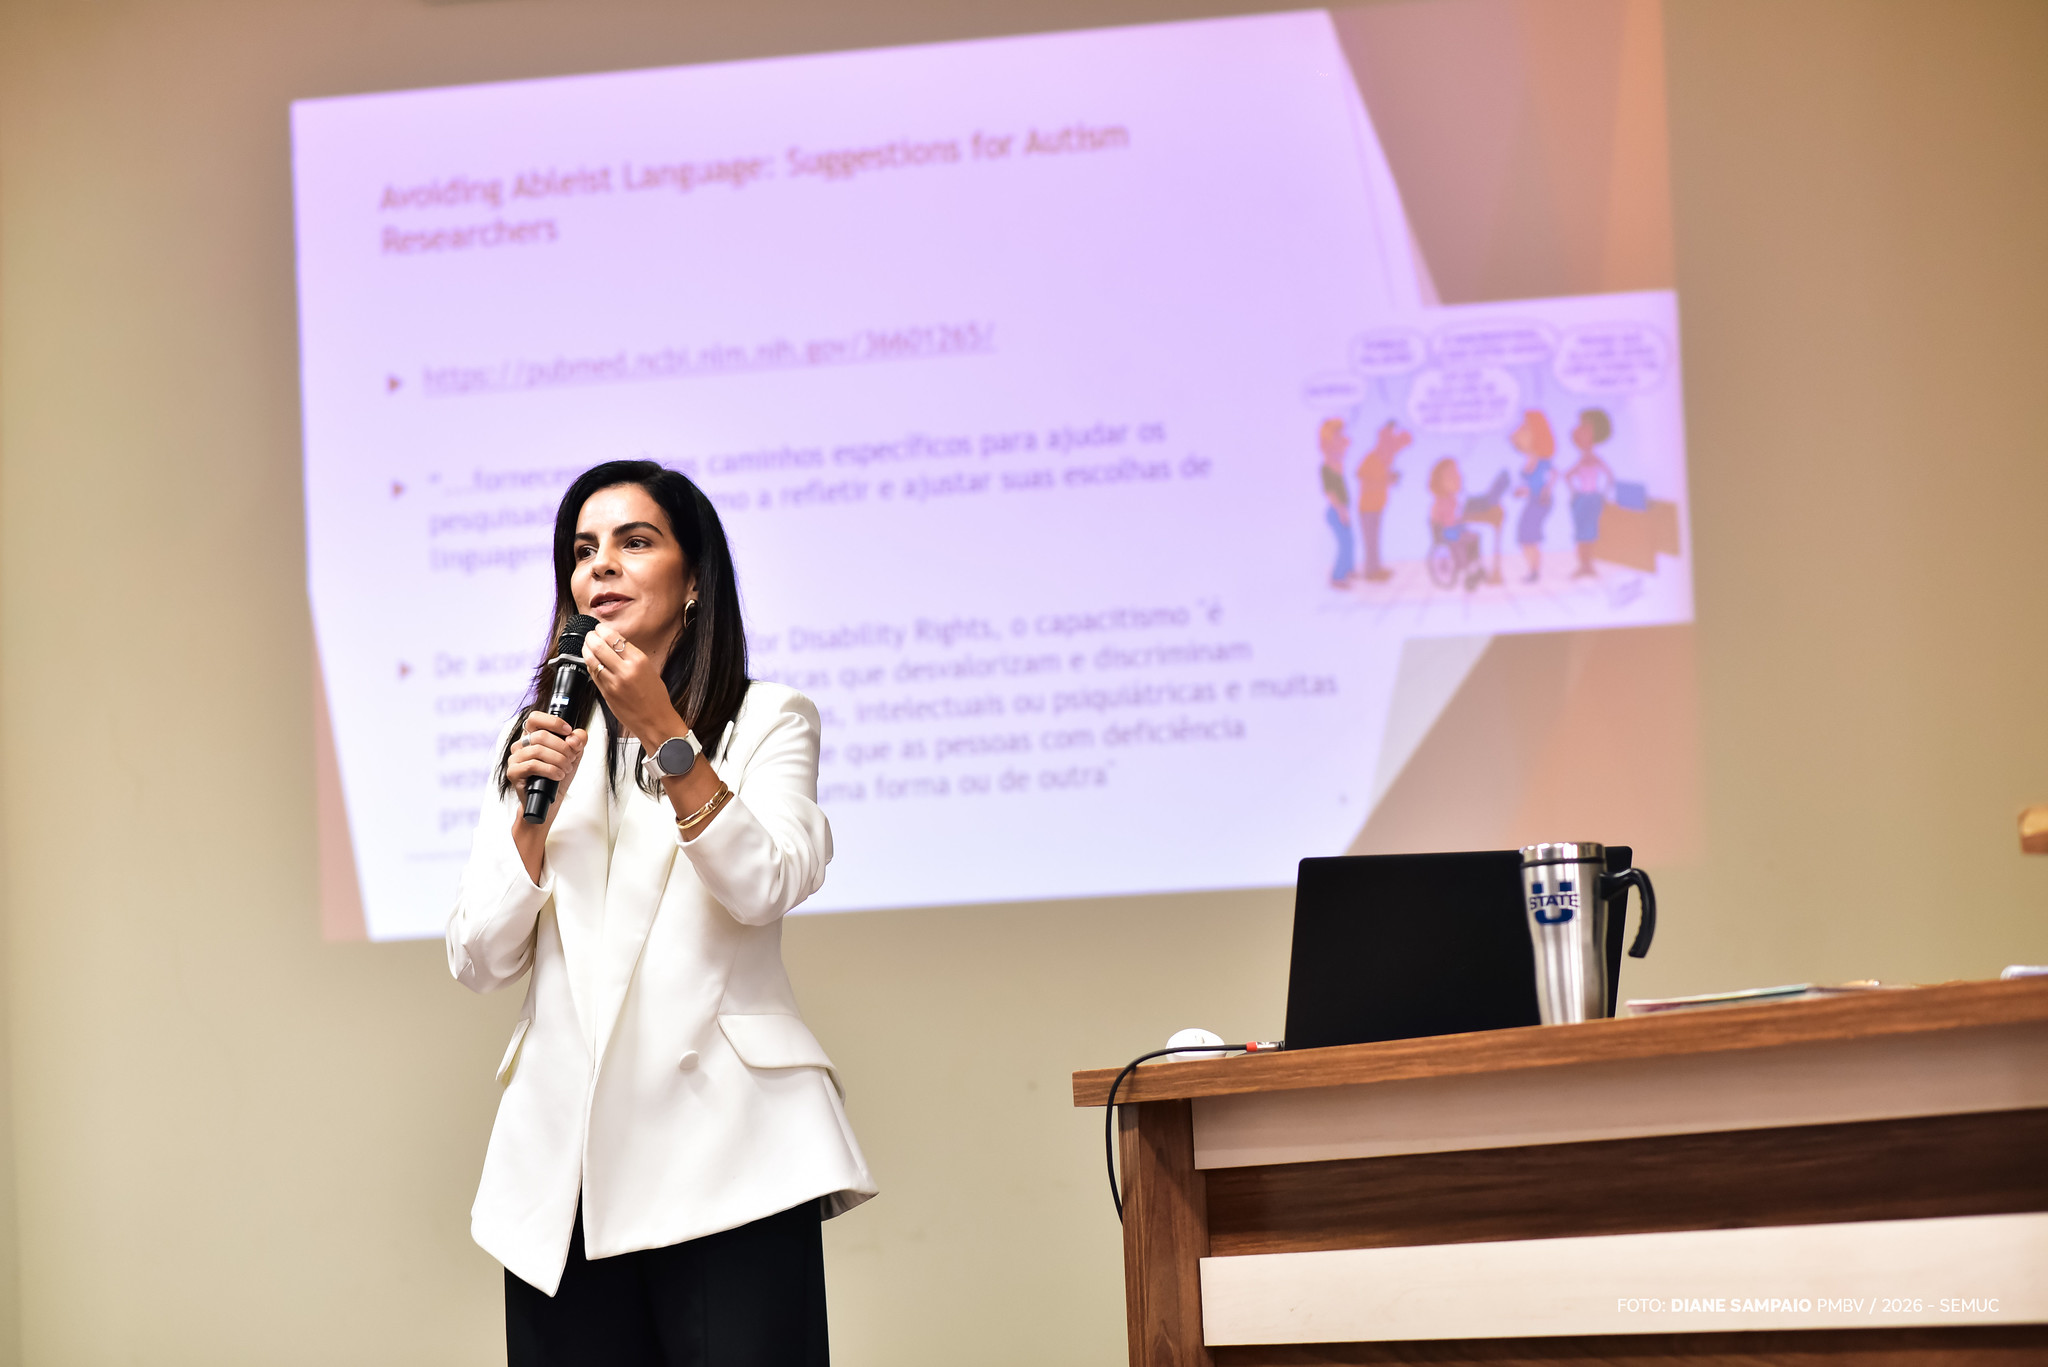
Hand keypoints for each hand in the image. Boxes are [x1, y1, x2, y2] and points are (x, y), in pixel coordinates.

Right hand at [506, 713, 588, 826]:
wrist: (550, 800)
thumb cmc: (558, 775)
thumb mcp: (574, 755)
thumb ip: (579, 741)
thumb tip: (574, 737)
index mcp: (532, 736)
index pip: (535, 718)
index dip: (553, 721)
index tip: (568, 730)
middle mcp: (521, 745)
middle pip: (541, 735)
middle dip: (563, 747)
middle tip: (571, 758)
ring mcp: (515, 758)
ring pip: (538, 750)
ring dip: (558, 759)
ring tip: (566, 768)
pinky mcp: (513, 772)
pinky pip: (532, 765)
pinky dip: (551, 770)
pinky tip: (558, 775)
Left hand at [585, 627, 686, 750]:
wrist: (656, 721)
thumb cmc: (656, 698)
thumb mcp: (649, 670)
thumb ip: (632, 657)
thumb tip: (615, 645)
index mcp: (639, 661)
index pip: (614, 638)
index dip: (603, 630)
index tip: (600, 628)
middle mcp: (625, 670)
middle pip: (600, 646)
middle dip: (591, 637)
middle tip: (590, 634)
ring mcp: (613, 682)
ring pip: (592, 659)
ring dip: (586, 649)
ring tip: (587, 645)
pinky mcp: (606, 693)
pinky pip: (593, 674)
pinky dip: (589, 664)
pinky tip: (590, 660)